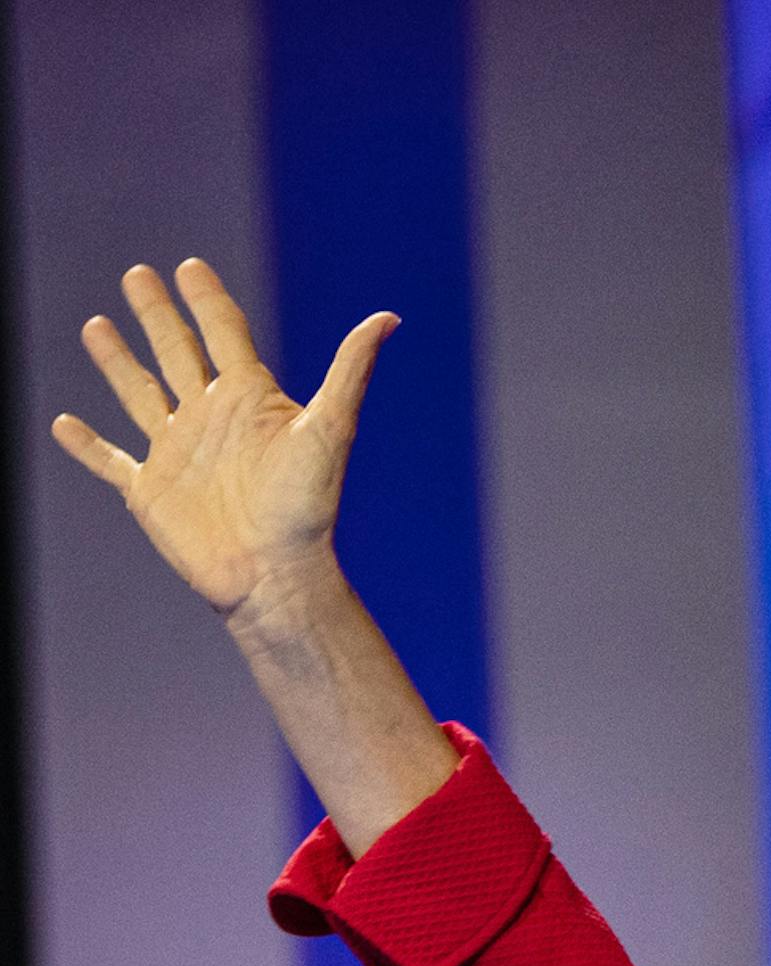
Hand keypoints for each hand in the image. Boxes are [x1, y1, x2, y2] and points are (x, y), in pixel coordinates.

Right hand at [52, 258, 393, 620]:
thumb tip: (389, 317)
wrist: (277, 576)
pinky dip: (87, 446)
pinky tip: (64, 425)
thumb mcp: (331, 429)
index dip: (207, 299)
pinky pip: (110, 462)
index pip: (223, 333)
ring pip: (139, 394)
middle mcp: (209, 418)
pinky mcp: (149, 492)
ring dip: (116, 362)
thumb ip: (350, 369)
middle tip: (138, 275)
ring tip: (96, 325)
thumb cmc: (308, 507)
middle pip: (175, 351)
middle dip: (156, 313)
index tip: (190, 268)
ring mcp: (176, 453)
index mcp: (247, 398)